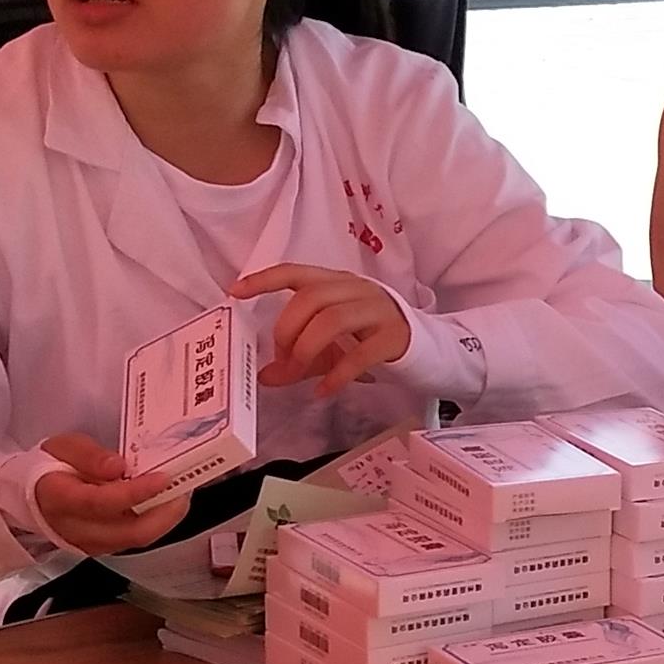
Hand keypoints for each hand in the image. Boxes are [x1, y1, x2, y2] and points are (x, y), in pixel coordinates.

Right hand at [30, 433, 202, 559]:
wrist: (32, 497)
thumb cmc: (49, 467)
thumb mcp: (63, 446)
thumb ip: (89, 455)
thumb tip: (117, 467)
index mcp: (59, 499)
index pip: (101, 502)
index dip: (136, 492)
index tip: (163, 477)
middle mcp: (76, 529)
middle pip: (129, 532)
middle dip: (165, 513)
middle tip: (184, 489)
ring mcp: (91, 544)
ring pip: (137, 540)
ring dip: (165, 519)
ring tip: (180, 494)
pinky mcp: (103, 549)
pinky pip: (135, 540)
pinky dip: (156, 524)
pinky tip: (165, 505)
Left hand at [231, 263, 407, 392]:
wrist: (428, 351)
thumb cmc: (371, 342)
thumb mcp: (330, 348)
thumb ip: (297, 359)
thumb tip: (264, 377)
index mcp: (337, 283)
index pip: (296, 272)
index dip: (264, 279)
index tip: (235, 292)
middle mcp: (357, 290)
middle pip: (311, 298)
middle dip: (287, 331)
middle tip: (281, 360)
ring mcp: (378, 311)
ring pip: (332, 320)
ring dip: (306, 350)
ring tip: (298, 374)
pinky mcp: (395, 337)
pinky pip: (359, 353)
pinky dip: (336, 374)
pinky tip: (324, 391)